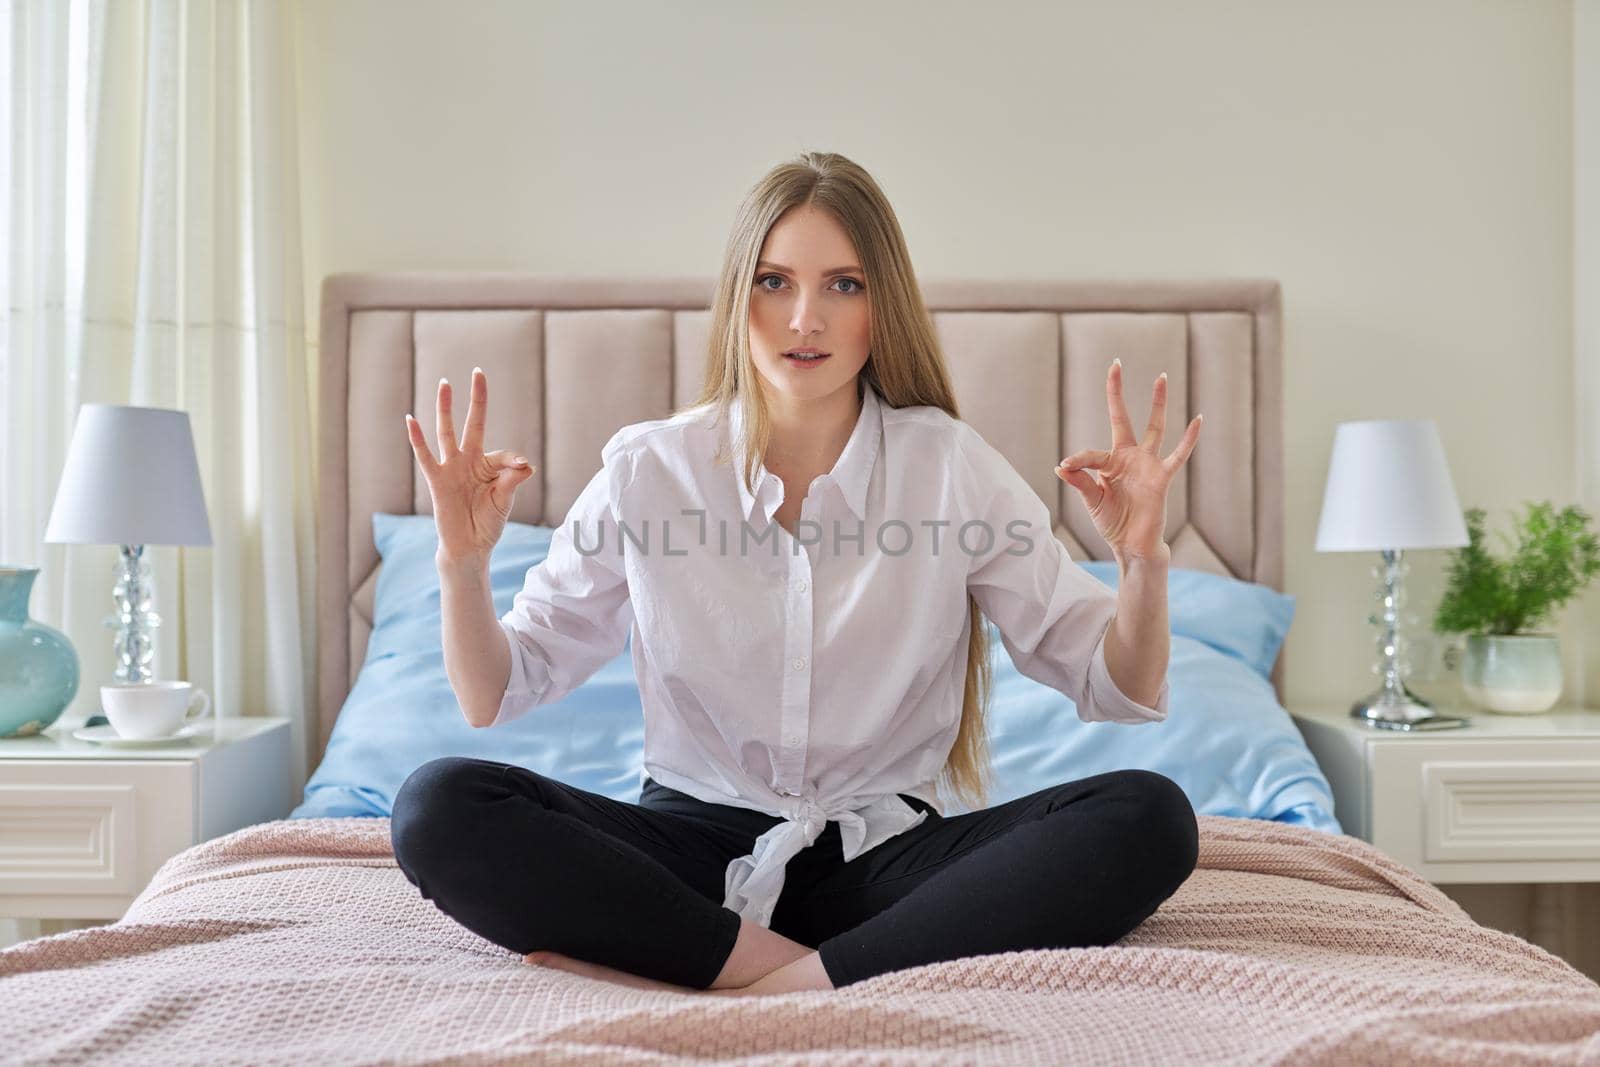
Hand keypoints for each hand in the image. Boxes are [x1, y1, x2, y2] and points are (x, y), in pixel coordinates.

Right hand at [405, 367, 536, 566]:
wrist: (469, 546)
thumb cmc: (488, 523)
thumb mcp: (505, 501)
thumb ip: (512, 480)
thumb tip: (526, 464)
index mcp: (490, 466)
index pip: (505, 454)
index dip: (514, 460)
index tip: (522, 466)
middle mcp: (469, 461)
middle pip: (472, 423)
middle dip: (476, 400)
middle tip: (477, 374)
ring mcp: (452, 468)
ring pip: (447, 432)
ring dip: (446, 408)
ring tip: (445, 384)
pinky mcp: (436, 480)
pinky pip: (425, 456)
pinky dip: (417, 439)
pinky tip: (411, 420)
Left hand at [1055, 359, 1201, 564]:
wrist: (1132, 544)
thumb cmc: (1112, 522)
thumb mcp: (1092, 501)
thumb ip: (1080, 482)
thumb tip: (1061, 466)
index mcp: (1108, 463)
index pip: (1090, 453)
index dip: (1076, 460)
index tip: (1065, 467)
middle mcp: (1128, 457)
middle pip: (1122, 418)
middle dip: (1117, 393)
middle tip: (1116, 365)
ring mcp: (1146, 464)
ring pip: (1154, 427)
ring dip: (1158, 403)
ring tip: (1162, 377)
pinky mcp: (1162, 477)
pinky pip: (1178, 455)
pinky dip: (1189, 439)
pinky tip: (1197, 419)